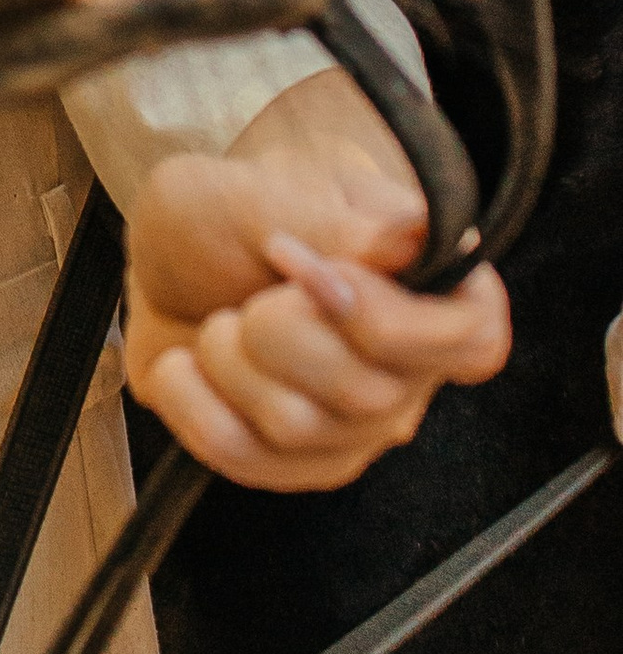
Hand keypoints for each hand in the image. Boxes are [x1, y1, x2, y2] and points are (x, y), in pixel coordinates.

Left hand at [125, 83, 508, 491]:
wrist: (182, 255)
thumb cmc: (242, 211)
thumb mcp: (267, 190)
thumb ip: (335, 222)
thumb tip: (407, 241)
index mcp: (439, 290)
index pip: (471, 338)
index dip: (381, 316)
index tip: (299, 265)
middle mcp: (415, 371)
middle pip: (366, 393)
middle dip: (275, 329)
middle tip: (251, 287)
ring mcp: (361, 427)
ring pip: (295, 427)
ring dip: (226, 357)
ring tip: (222, 317)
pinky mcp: (301, 463)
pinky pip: (242, 457)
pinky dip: (190, 400)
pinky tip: (186, 364)